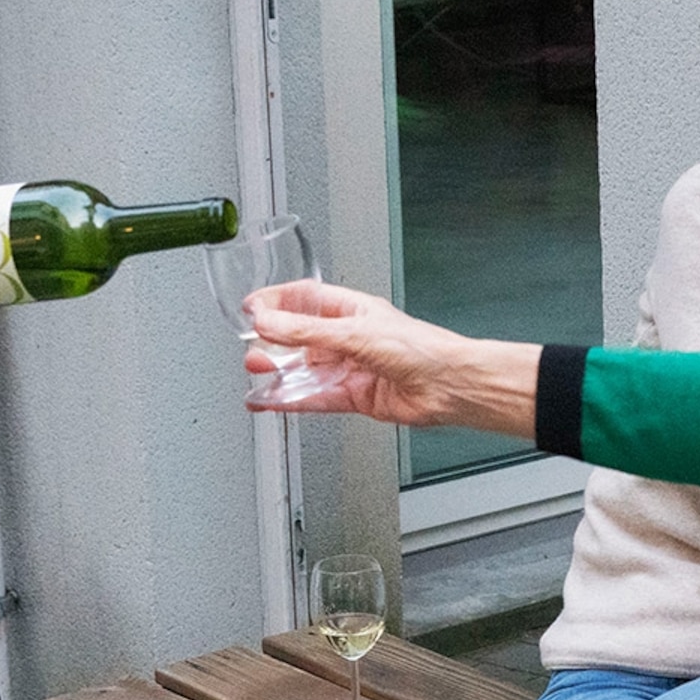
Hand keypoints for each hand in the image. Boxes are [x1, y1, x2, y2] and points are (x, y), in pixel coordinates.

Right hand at [246, 279, 535, 434]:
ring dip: (279, 372)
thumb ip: (305, 332)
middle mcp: (351, 338)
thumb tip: (267, 322)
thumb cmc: (419, 348)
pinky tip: (271, 400)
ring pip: (306, 370)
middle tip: (251, 347)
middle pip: (301, 338)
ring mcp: (352, 368)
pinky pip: (315, 398)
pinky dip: (291, 400)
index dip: (277, 302)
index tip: (251, 308)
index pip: (306, 299)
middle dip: (274, 341)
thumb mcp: (352, 333)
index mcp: (353, 310)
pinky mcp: (354, 397)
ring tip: (257, 372)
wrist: (447, 385)